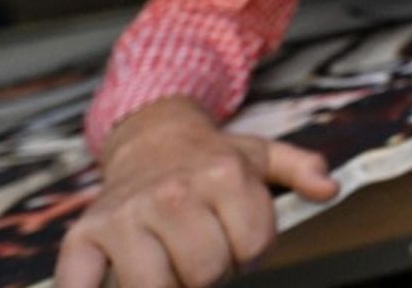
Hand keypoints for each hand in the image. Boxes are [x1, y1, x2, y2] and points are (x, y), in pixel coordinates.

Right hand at [56, 98, 336, 287]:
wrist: (152, 139)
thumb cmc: (211, 159)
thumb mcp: (262, 156)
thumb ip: (301, 169)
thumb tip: (329, 187)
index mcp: (223, 175)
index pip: (254, 249)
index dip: (251, 250)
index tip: (236, 237)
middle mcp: (173, 193)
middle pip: (207, 273)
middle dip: (212, 270)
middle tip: (202, 249)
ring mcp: (126, 216)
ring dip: (169, 283)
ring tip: (171, 262)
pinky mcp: (84, 236)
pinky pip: (82, 286)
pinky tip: (112, 282)